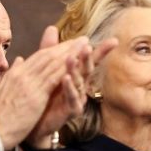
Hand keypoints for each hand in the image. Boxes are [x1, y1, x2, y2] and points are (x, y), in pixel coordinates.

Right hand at [0, 28, 89, 150]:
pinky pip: (52, 78)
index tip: (69, 44)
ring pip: (52, 63)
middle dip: (66, 46)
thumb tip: (20, 59)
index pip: (39, 57)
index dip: (55, 49)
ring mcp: (28, 83)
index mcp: (16, 73)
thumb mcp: (3, 89)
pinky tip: (77, 63)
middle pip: (48, 56)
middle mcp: (22, 74)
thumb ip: (13, 74)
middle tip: (82, 39)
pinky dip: (65, 69)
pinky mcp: (35, 95)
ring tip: (84, 46)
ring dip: (70, 53)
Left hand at [22, 27, 117, 150]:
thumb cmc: (45, 94)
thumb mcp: (47, 68)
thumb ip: (50, 50)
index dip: (101, 50)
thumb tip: (52, 28)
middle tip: (87, 46)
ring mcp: (78, 99)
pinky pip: (72, 99)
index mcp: (77, 75)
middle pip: (87, 70)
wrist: (36, 122)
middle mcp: (81, 86)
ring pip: (79, 82)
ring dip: (75, 70)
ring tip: (71, 58)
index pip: (90, 60)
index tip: (114, 40)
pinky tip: (65, 79)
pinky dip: (69, 88)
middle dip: (88, 58)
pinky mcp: (72, 111)